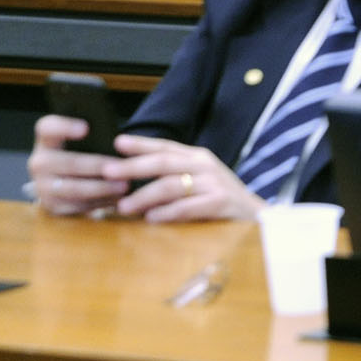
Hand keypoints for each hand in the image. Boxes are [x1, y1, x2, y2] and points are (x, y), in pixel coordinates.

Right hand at [29, 115, 127, 215]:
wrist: (60, 180)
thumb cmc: (79, 153)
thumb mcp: (81, 141)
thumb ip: (93, 135)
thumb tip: (119, 137)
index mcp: (46, 140)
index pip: (46, 128)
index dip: (63, 127)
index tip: (85, 128)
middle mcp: (39, 162)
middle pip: (69, 163)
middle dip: (98, 166)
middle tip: (122, 167)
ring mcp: (42, 186)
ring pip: (74, 188)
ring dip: (102, 188)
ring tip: (125, 186)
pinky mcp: (51, 205)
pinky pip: (77, 206)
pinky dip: (99, 202)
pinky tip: (116, 198)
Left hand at [108, 136, 261, 222]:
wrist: (252, 216)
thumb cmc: (217, 198)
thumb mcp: (196, 180)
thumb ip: (171, 176)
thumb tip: (129, 178)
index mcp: (197, 157)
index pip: (165, 146)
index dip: (141, 144)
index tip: (116, 142)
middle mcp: (205, 165)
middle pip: (164, 162)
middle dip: (133, 166)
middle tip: (108, 171)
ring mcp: (213, 183)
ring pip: (172, 185)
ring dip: (144, 195)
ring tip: (123, 207)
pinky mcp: (220, 202)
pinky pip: (188, 206)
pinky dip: (167, 212)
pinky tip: (151, 218)